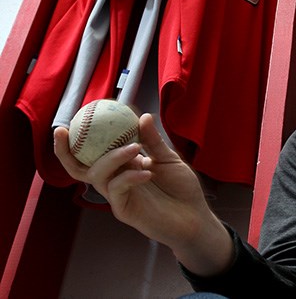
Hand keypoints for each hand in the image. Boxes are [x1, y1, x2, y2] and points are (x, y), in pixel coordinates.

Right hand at [54, 113, 234, 275]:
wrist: (195, 217)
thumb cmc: (181, 189)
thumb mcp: (169, 159)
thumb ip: (153, 141)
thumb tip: (142, 116)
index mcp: (123, 165)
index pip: (95, 151)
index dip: (82, 136)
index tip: (81, 115)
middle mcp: (115, 180)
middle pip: (79, 168)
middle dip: (65, 151)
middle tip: (63, 131)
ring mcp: (117, 196)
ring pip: (97, 175)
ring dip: (113, 157)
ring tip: (135, 147)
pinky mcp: (123, 210)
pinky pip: (117, 190)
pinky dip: (129, 176)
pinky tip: (147, 172)